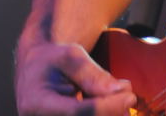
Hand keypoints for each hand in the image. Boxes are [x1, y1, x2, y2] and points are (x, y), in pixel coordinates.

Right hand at [15, 40, 136, 115]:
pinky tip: (111, 109)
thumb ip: (92, 74)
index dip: (107, 107)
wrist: (35, 72)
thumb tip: (119, 91)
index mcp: (36, 104)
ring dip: (110, 115)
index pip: (78, 113)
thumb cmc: (53, 60)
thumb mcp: (70, 56)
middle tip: (128, 98)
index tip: (129, 96)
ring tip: (120, 102)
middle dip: (112, 114)